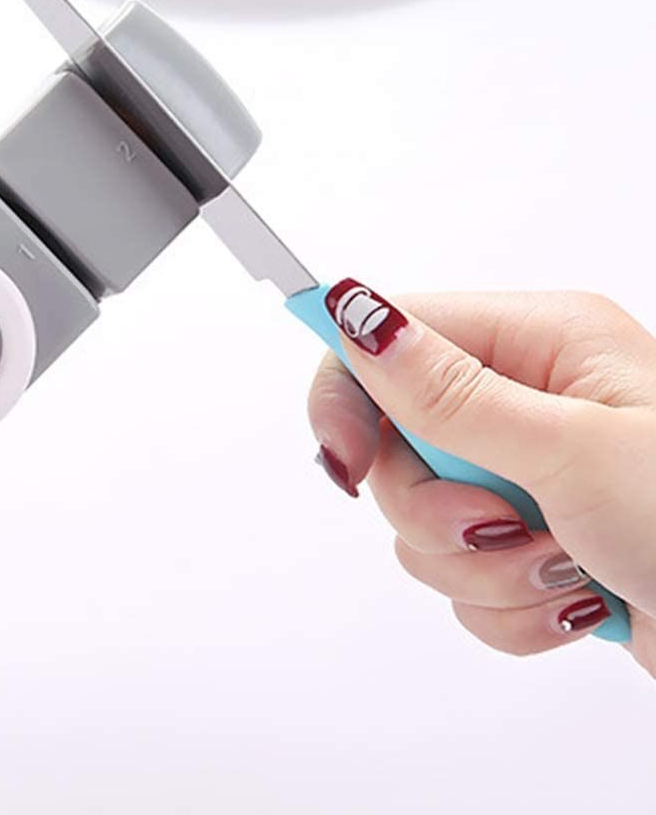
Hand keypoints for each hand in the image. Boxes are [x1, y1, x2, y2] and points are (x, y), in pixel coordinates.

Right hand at [308, 282, 655, 676]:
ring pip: (420, 523)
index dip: (348, 392)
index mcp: (542, 344)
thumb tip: (356, 312)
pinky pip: (458, 579)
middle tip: (498, 523)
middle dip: (434, 507)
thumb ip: (449, 391)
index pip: (391, 336)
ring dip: (481, 568)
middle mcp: (527, 402)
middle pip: (394, 444)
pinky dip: (507, 609)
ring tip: (564, 571)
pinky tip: (576, 605)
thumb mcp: (573, 452)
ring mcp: (526, 477)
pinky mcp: (529, 544)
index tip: (345, 459)